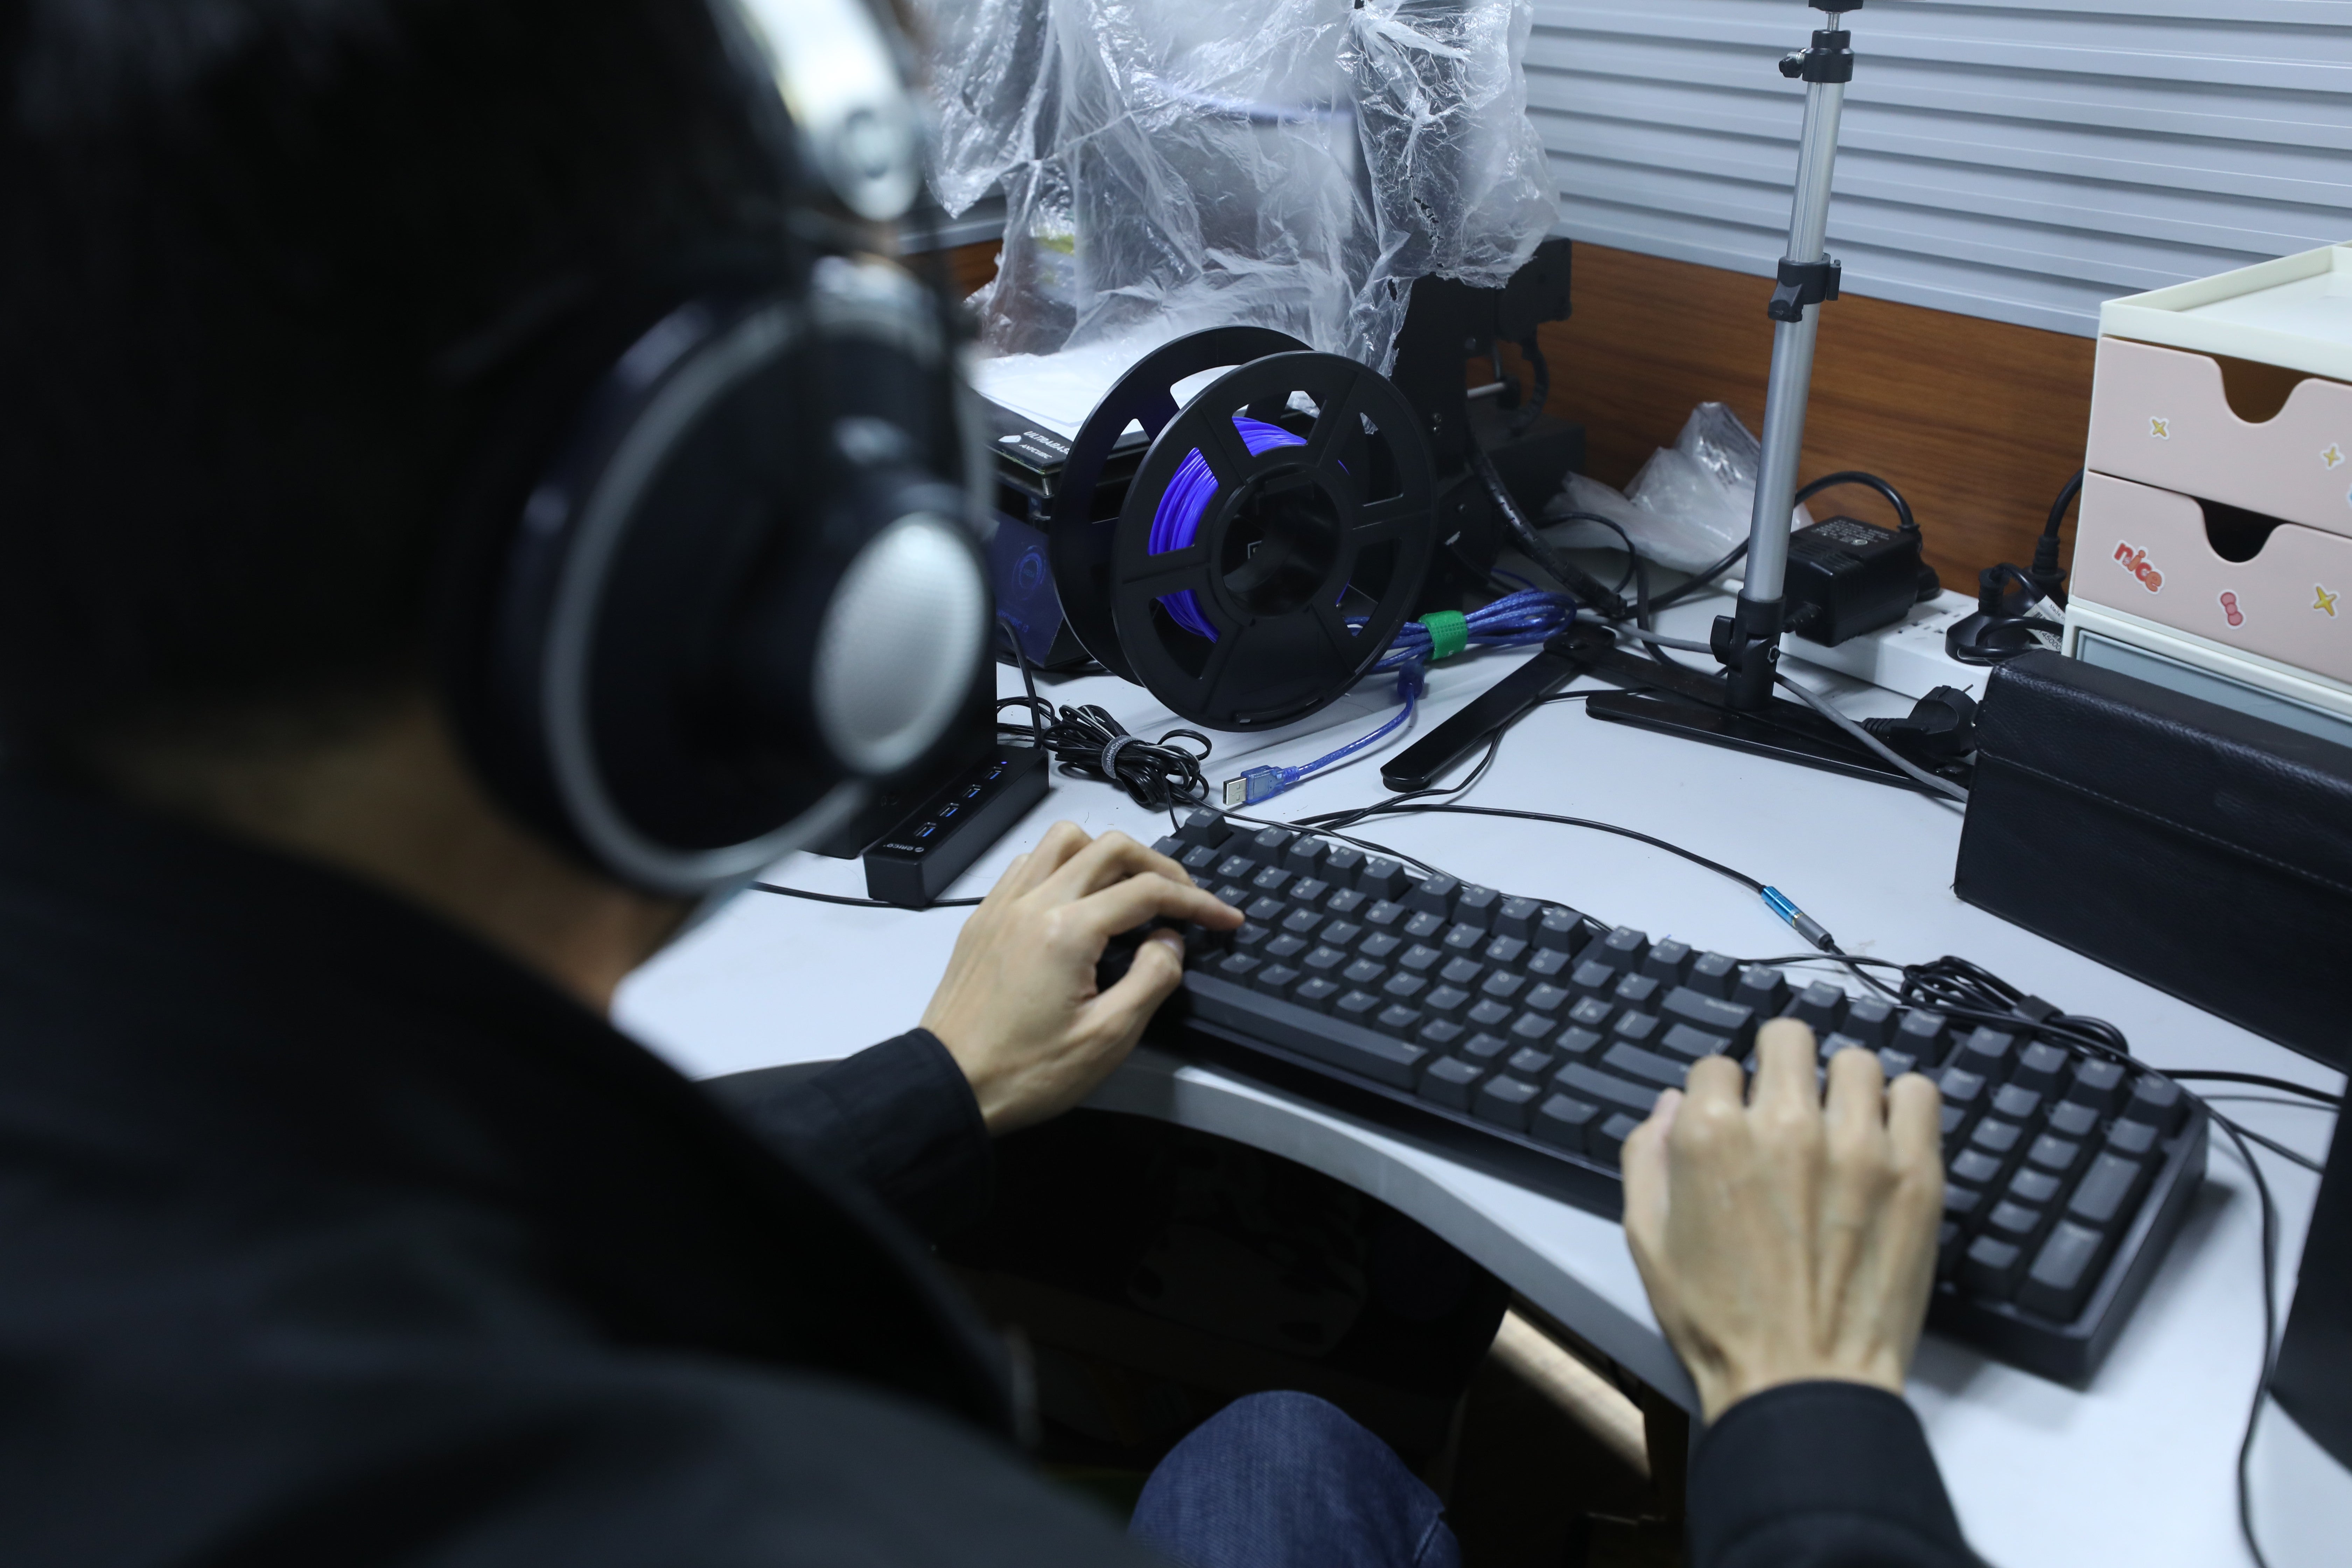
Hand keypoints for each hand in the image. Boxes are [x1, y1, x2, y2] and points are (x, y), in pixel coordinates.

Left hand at [920, 823, 1241, 1134]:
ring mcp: (1002, 906)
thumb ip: (1151, 981)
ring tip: (1130, 892)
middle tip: (1185, 900)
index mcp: (1066, 931)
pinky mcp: (983, 920)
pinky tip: (1077, 901)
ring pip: (1063, 841)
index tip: (1225, 919)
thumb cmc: (1025, 1072)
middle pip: (1111, 848)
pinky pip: (1028, 865)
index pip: (1148, 891)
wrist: (949, 1087)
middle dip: (1159, 867)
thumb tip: (1169, 942)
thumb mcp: (1107, 1039)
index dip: (1198, 902)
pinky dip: (1063, 867)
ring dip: (1106, 855)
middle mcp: (1032, 903)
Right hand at [1621, 1018, 1944, 1423]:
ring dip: (1842, 1086)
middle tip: (1787, 1108)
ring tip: (1842, 1126)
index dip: (1720, 1096)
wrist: (1803, 1382)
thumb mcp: (1646, 1238)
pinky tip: (1885, 1138)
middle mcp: (1784, 1125)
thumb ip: (1646, 1156)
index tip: (1733, 1125)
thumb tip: (1672, 1102)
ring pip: (1856, 1060)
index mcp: (1710, 1135)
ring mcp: (1858, 1145)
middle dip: (1779, 1065)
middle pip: (1788, 1037)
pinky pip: (1919, 1094)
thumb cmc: (1719, 1321)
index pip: (1716, 1065)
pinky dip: (1901, 1107)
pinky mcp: (1915, 1172)